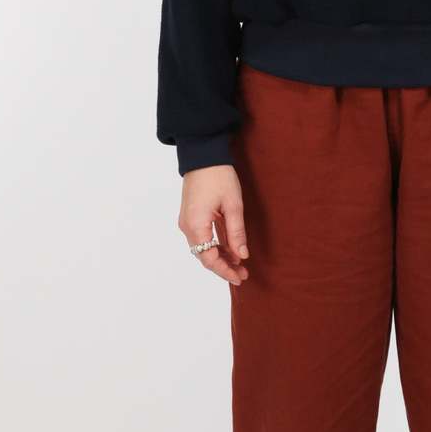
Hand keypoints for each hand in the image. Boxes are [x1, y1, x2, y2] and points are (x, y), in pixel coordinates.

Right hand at [178, 164, 249, 285]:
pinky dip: (215, 245)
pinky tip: (230, 249)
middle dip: (223, 266)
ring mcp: (187, 221)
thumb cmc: (219, 175)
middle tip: (243, 274)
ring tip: (239, 264)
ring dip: (220, 256)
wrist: (203, 154)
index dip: (224, 270)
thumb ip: (236, 232)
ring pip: (203, 247)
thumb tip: (242, 255)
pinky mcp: (191, 215)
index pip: (209, 258)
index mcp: (196, 225)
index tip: (240, 277)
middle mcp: (187, 226)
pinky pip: (202, 237)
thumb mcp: (233, 204)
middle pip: (204, 256)